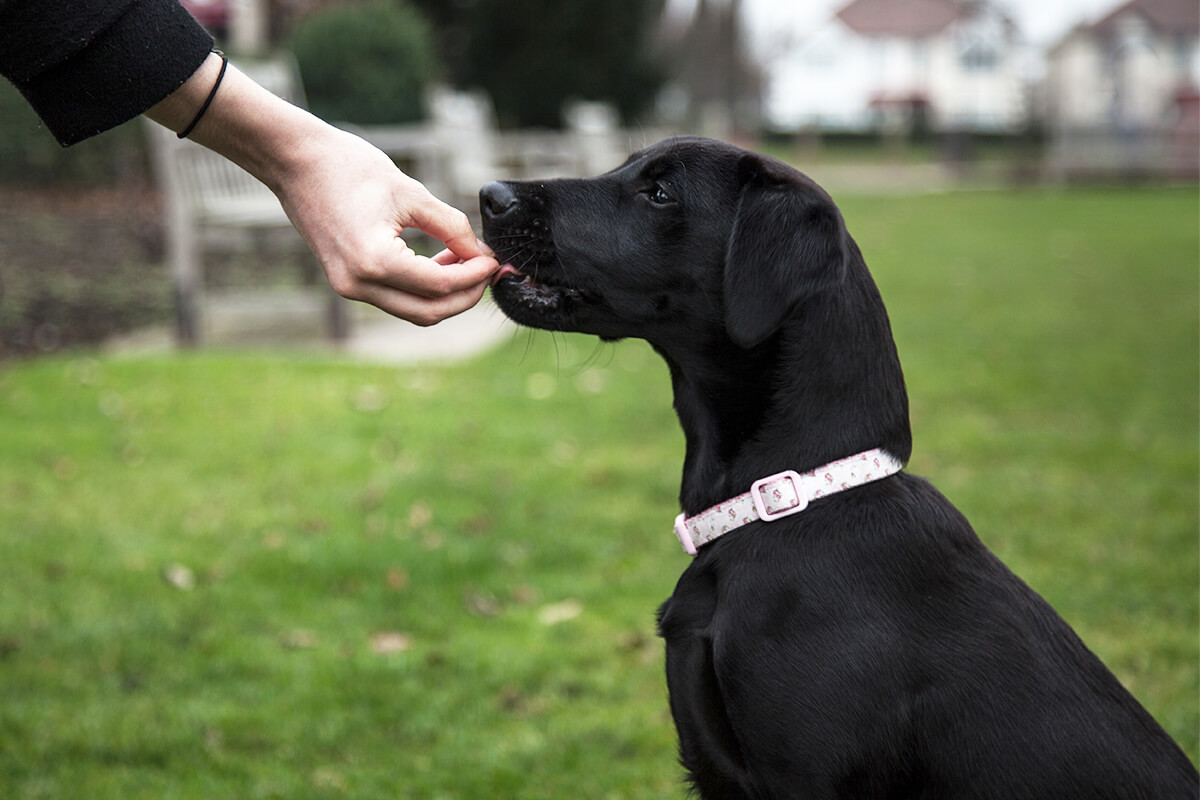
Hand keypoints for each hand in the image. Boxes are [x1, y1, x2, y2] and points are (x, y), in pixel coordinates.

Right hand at [274, 126, 499, 325]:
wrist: (296, 161)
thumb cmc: (349, 168)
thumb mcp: (411, 193)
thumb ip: (451, 226)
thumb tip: (478, 252)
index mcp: (374, 261)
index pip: (439, 285)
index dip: (474, 275)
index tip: (494, 259)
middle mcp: (358, 284)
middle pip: (429, 311)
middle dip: (466, 294)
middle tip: (487, 268)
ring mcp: (349, 288)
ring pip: (413, 310)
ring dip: (445, 293)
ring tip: (466, 260)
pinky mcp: (347, 282)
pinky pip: (396, 298)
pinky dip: (423, 288)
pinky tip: (440, 260)